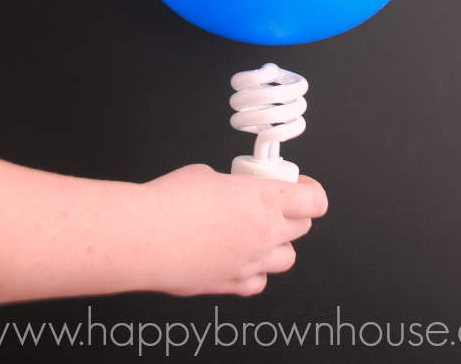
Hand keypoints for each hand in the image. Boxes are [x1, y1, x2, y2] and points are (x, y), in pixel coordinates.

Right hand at [137, 164, 326, 295]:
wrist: (145, 237)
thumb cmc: (170, 203)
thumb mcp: (208, 175)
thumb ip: (232, 186)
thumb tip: (229, 192)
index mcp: (265, 199)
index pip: (315, 201)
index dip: (312, 191)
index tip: (303, 186)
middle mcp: (265, 233)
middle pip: (303, 227)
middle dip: (293, 214)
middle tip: (274, 204)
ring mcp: (251, 263)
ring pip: (288, 258)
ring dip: (279, 244)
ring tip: (257, 232)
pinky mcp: (232, 284)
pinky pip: (259, 281)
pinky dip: (255, 270)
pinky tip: (239, 257)